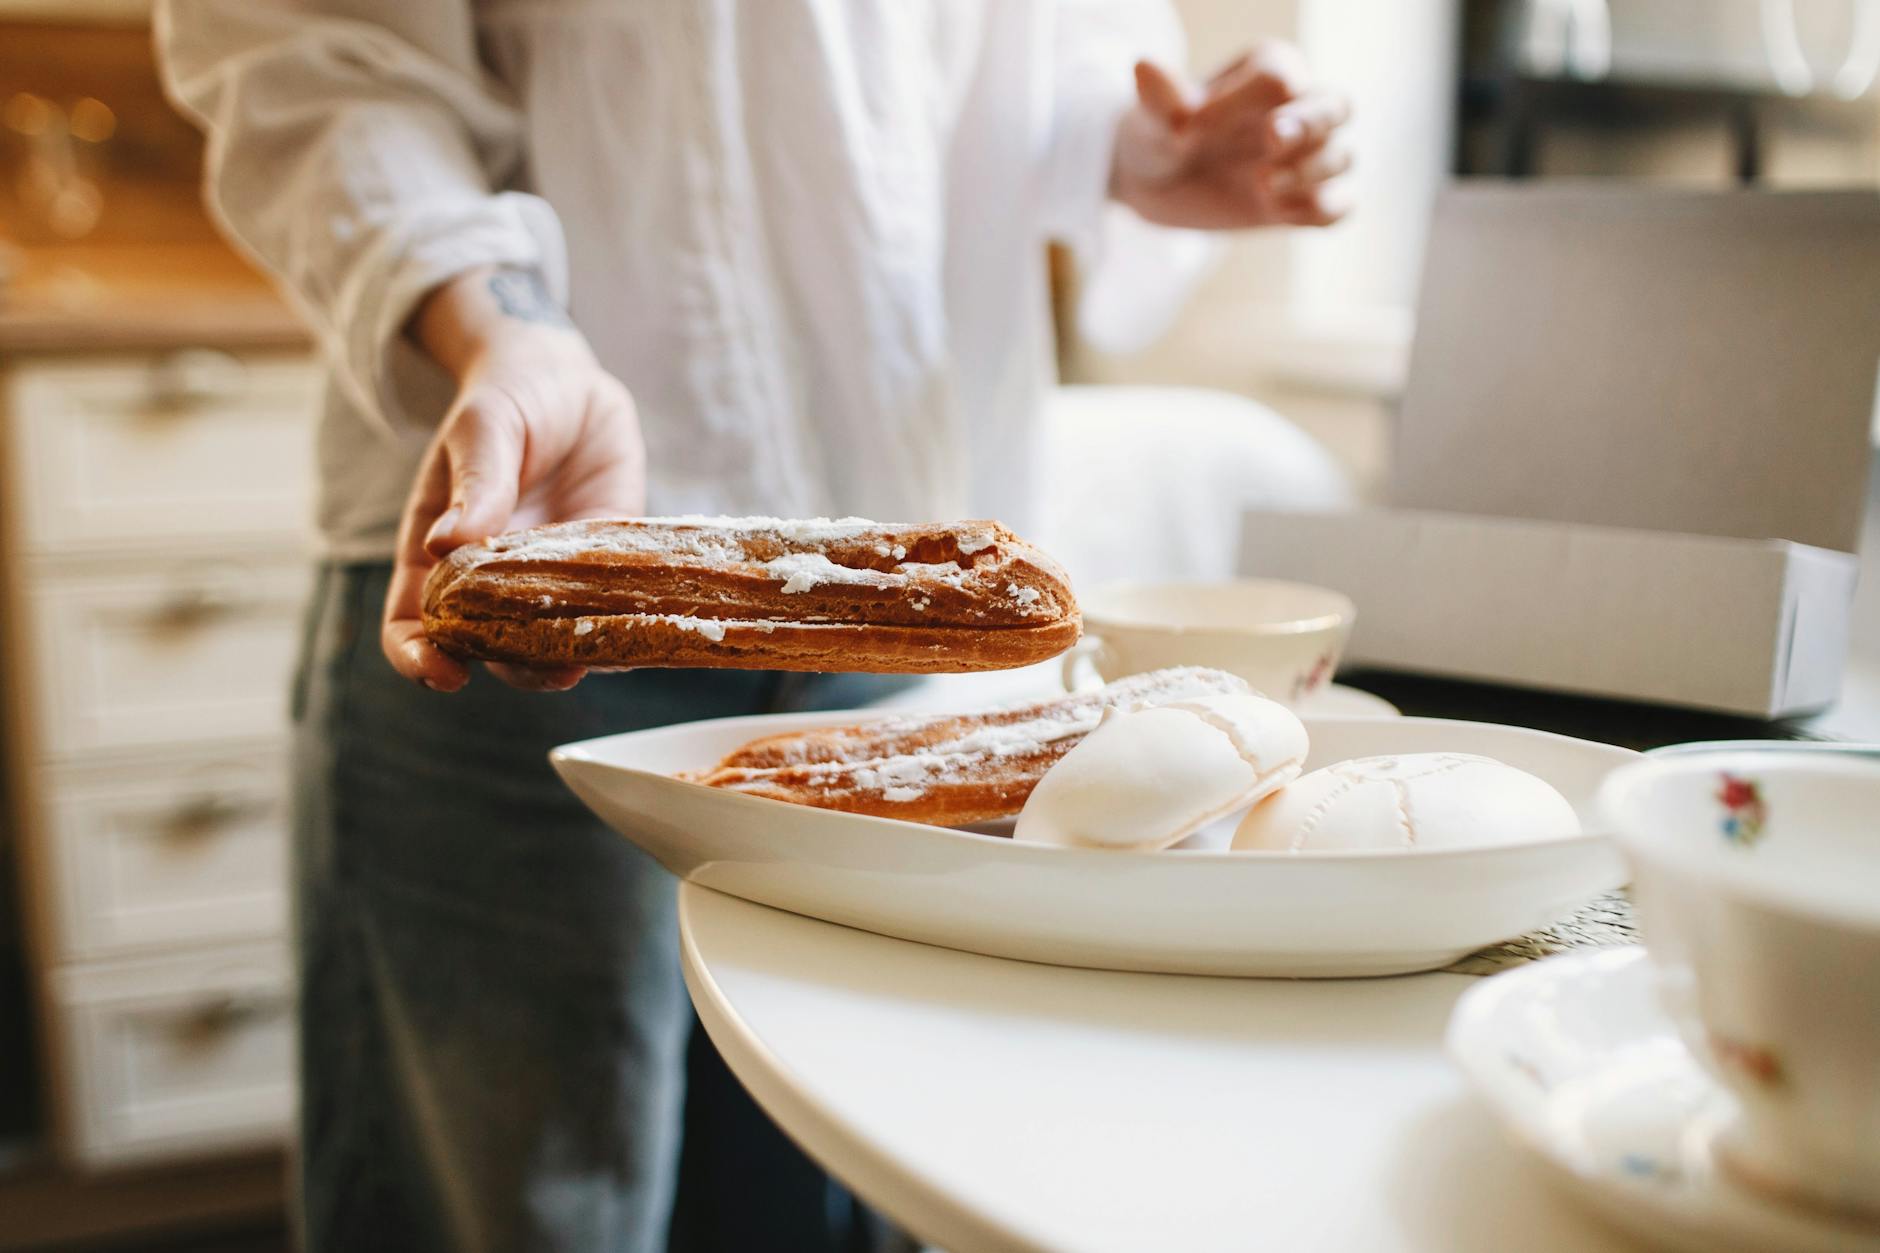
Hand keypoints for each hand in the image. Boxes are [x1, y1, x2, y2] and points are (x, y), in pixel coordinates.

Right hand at [381, 266, 645, 692]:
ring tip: (592, 662)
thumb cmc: (509, 401)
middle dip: (513, 670)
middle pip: (488, 649)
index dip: (420, 657)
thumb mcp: (486, 429)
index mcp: (438, 552)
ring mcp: (549, 580)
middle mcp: (490, 580)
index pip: (412, 623)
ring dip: (568, 661)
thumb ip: (475, 485)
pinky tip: (634, 638)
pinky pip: (607, 614)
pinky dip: (619, 634)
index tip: (445, 673)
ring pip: (549, 645)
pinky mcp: (603, 569)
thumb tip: (443, 546)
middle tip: (550, 671)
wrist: (569, 382)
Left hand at [1111, 41, 1351, 229]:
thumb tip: (1144, 66)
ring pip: (1341, 158)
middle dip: (1310, 123)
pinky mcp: (1304, 201)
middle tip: (1272, 138)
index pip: (1277, 77)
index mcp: (1268, 70)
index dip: (1240, 103)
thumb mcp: (1152, 122)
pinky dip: (1319, 211)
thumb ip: (1160, 101)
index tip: (1191, 130)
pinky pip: (1337, 207)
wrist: (1159, 184)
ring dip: (1310, 172)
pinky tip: (1278, 212)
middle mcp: (1298, 108)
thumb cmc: (1160, 137)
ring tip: (1261, 185)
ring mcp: (1306, 158)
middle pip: (1335, 106)